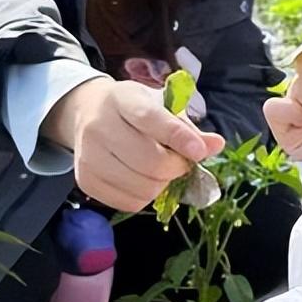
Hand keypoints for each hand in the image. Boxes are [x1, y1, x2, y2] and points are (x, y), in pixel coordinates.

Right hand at [44, 77, 224, 211]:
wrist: (88, 113)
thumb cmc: (134, 110)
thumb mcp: (161, 107)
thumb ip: (188, 128)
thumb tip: (216, 145)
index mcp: (122, 99)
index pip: (151, 119)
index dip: (179, 138)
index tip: (198, 152)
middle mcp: (99, 125)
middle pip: (149, 161)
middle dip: (175, 167)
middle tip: (181, 163)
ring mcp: (88, 155)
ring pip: (140, 187)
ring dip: (162, 185)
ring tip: (161, 171)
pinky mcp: (85, 180)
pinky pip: (127, 202)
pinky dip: (144, 197)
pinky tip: (144, 181)